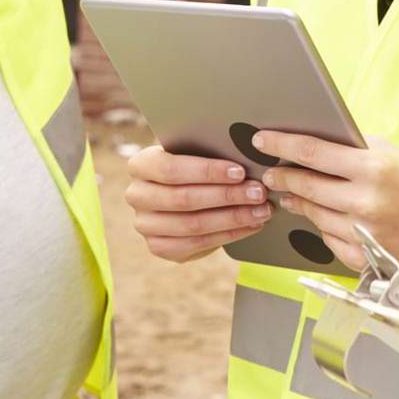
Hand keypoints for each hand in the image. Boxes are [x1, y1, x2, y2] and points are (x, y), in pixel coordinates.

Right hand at [122, 144, 270, 261]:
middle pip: (184, 199)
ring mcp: (145, 225)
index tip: (240, 171)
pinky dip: (229, 235)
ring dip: (233, 218)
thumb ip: (209, 152)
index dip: (207, 171)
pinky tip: (250, 225)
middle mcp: (136, 195)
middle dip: (227, 196)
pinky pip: (196, 245)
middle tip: (258, 192)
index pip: (171, 168)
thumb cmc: (193, 167)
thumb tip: (245, 154)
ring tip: (261, 210)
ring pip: (192, 225)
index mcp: (140, 165)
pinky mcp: (159, 247)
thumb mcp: (194, 153)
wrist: (182, 193)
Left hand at [252, 131, 398, 270]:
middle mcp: (365, 201)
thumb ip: (353, 148)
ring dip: (296, 201)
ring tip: (290, 192)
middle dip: (281, 176)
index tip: (261, 140)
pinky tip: (322, 215)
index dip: (281, 145)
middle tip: (270, 172)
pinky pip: (325, 237)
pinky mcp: (361, 257)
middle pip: (304, 185)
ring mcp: (361, 233)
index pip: (312, 152)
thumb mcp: (391, 155)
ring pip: (311, 213)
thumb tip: (310, 143)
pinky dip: (320, 225)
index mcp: (373, 168)